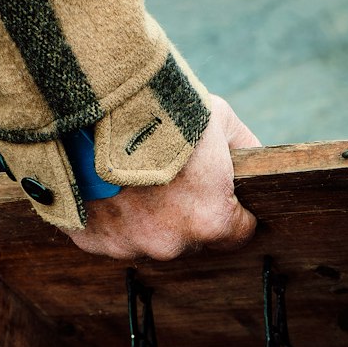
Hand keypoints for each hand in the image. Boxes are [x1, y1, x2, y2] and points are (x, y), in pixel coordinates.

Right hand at [64, 96, 259, 260]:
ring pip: (147, 238)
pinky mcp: (91, 240)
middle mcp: (170, 245)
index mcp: (210, 222)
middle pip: (189, 238)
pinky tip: (103, 182)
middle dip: (184, 212)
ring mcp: (128, 246)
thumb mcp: (219, 118)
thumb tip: (255, 165)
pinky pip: (108, 233)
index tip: (218, 190)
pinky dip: (107, 214)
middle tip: (168, 172)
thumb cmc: (164, 108)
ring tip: (131, 174)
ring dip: (144, 215)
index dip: (231, 210)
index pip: (237, 234)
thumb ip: (244, 150)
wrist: (95, 100)